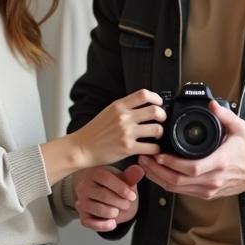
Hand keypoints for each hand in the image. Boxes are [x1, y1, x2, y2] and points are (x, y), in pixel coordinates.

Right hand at [41, 90, 163, 185]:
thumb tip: (144, 105)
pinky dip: (155, 149)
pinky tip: (151, 149)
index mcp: (118, 106)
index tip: (159, 103)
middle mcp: (123, 117)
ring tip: (156, 136)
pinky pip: (152, 148)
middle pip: (155, 111)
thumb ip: (125, 107)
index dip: (156, 98)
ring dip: (160, 133)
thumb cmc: (95, 131)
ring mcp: (126, 133)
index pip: (144, 94)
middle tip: (161, 121)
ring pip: (157, 129)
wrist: (82, 148)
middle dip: (163, 116)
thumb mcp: (108, 112)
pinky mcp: (128, 149)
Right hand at [74, 164, 144, 232]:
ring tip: (118, 211)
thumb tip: (139, 170)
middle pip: (103, 194)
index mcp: (94, 172)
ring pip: (98, 209)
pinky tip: (113, 223)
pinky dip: (104, 225)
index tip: (132, 196)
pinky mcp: (83, 216)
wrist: (111, 201)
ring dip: (113, 212)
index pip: (105, 178)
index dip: (121, 188)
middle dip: (119, 202)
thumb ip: (131, 176)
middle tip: (127, 204)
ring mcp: (81, 202)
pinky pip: (91, 223)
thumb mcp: (125, 180)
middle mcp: (84, 186)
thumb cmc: (117, 188)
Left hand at [138, 101, 244, 200]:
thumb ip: (225, 115)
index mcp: (220, 163)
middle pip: (178, 181)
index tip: (158, 155)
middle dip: (157, 171)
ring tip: (145, 165)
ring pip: (177, 189)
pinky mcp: (205, 194)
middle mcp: (213, 179)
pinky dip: (166, 184)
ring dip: (158, 178)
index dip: (172, 164)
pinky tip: (157, 174)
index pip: (192, 168)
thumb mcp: (239, 128)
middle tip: (144, 158)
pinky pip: (181, 192)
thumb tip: (212, 104)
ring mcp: (208, 189)